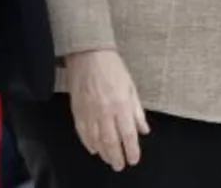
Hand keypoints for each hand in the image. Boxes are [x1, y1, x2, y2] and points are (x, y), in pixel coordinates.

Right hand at [66, 49, 148, 170]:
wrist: (88, 54)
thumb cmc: (111, 67)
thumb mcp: (131, 87)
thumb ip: (137, 111)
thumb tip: (143, 129)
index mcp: (121, 104)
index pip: (128, 135)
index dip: (131, 150)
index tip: (133, 159)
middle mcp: (105, 111)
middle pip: (111, 142)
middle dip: (116, 157)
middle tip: (120, 165)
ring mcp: (89, 112)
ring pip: (96, 140)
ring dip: (103, 153)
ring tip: (109, 159)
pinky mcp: (77, 110)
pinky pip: (83, 132)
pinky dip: (88, 143)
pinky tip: (94, 148)